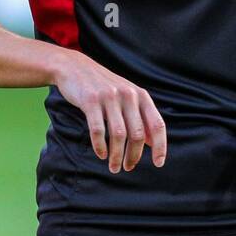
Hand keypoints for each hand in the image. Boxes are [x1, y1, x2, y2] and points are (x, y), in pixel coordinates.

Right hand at [51, 49, 166, 172]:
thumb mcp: (127, 96)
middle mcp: (128, 95)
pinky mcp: (90, 101)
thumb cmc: (104, 86)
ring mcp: (109, 97)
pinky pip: (98, 130)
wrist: (75, 67)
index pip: (157, 124)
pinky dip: (100, 146)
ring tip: (114, 167)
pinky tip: (101, 154)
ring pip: (119, 134)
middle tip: (127, 168)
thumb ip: (141, 116)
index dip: (160, 146)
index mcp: (141, 95)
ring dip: (116, 155)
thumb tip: (153, 142)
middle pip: (137, 134)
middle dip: (133, 155)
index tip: (158, 163)